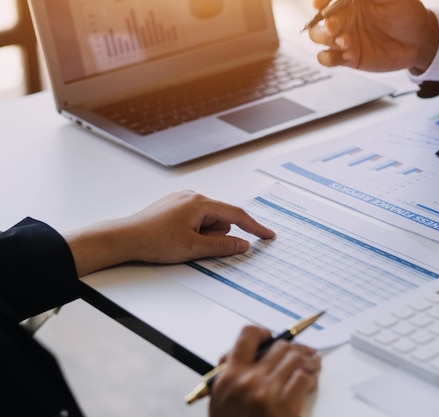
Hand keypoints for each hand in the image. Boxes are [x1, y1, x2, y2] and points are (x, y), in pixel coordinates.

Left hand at [64, 191, 275, 275]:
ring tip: (181, 243)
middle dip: (214, 236)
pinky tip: (177, 239)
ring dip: (203, 235)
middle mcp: (193, 196)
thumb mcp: (194, 248)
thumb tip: (243, 245)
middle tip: (195, 246)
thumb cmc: (154, 241)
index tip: (268, 236)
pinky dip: (194, 231)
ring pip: (208, 221)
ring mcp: (183, 200)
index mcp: (201, 202)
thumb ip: (223, 247)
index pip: (236, 215)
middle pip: (220, 219)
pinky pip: (195, 220)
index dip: (254, 227)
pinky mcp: (174, 207)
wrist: (124, 238)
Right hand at [209, 326, 320, 416]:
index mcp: (230, 375)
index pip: (247, 336)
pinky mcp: (285, 405)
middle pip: (279, 346)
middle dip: (294, 348)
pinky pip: (303, 378)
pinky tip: (310, 381)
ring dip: (307, 361)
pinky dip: (310, 377)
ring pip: (294, 359)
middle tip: (303, 352)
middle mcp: (248, 379)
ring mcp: (267, 392)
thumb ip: (230, 374)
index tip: (269, 336)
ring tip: (312, 364)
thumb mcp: (221, 399)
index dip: (262, 332)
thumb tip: (244, 354)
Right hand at [308, 0, 438, 72]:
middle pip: (319, 21)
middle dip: (323, 25)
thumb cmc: (406, 11)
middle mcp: (344, 18)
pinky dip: (330, 58)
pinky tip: (347, 55)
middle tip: (334, 28)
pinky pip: (328, 59)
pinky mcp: (349, 58)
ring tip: (346, 42)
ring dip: (326, 40)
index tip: (319, 4)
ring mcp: (344, 38)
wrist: (418, 39)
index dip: (320, 1)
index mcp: (350, 1)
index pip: (327, 0)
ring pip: (319, 39)